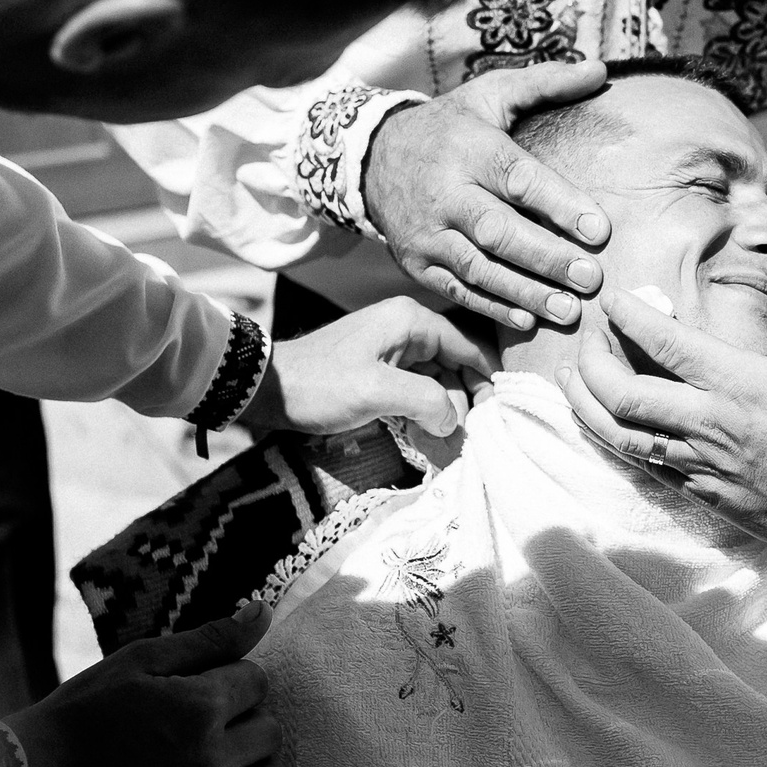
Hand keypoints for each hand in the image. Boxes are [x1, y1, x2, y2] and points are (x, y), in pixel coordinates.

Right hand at [7, 605, 278, 766]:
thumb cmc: (83, 709)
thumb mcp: (140, 659)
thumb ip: (209, 638)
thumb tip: (264, 611)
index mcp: (199, 706)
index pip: (259, 683)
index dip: (235, 679)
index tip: (206, 687)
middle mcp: (208, 757)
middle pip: (272, 732)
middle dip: (249, 720)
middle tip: (212, 724)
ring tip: (225, 761)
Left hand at [241, 297, 498, 438]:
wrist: (267, 390)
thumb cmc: (320, 384)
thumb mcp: (377, 391)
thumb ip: (427, 401)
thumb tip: (454, 421)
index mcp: (411, 321)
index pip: (468, 348)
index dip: (486, 381)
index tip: (499, 415)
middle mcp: (406, 329)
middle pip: (455, 367)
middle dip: (463, 402)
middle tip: (468, 438)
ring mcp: (391, 351)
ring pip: (436, 382)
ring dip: (442, 413)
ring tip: (446, 445)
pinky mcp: (378, 372)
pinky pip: (415, 392)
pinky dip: (422, 414)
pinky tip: (423, 438)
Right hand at [362, 60, 612, 329]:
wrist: (373, 158)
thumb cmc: (450, 126)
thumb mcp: (490, 95)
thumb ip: (545, 83)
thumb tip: (600, 70)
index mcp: (468, 148)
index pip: (516, 177)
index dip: (558, 203)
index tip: (599, 228)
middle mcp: (445, 193)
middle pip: (497, 230)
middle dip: (545, 257)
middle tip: (591, 277)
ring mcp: (428, 233)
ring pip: (478, 268)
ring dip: (525, 292)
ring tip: (569, 309)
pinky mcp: (417, 263)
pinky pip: (458, 291)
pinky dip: (492, 308)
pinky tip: (528, 321)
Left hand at [561, 233, 766, 543]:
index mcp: (741, 385)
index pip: (666, 344)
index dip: (628, 316)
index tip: (609, 297)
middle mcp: (710, 424)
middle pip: (623, 393)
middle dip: (591, 361)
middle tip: (585, 335)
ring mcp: (701, 464)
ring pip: (621, 436)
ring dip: (587, 404)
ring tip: (569, 377)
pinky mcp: (701, 494)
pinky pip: (642, 466)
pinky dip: (613, 441)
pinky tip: (602, 424)